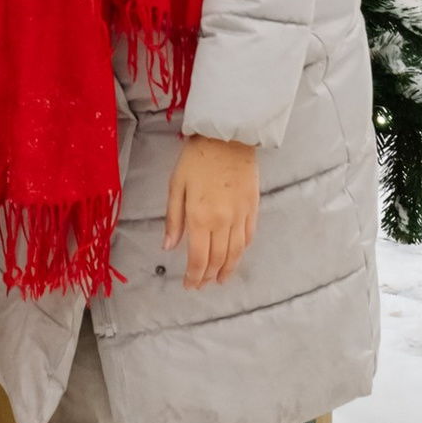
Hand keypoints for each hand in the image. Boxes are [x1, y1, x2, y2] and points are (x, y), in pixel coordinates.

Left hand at [164, 135, 260, 290]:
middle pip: (217, 259)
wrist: (227, 136)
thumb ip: (173, 219)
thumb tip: (168, 247)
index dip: (194, 276)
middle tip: (201, 285)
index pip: (198, 258)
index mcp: (200, 217)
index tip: (189, 285)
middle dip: (208, 277)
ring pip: (235, 253)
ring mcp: (240, 216)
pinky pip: (248, 237)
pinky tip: (235, 257)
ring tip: (220, 280)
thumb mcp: (176, 185)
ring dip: (227, 270)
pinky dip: (241, 251)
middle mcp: (222, 221)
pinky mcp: (253, 208)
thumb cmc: (196, 158)